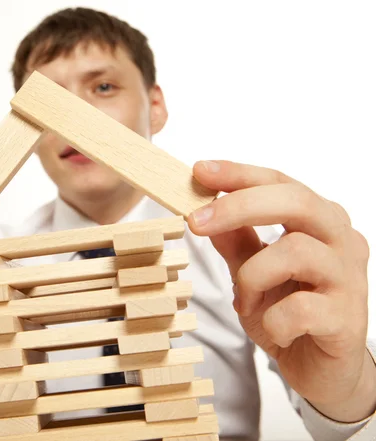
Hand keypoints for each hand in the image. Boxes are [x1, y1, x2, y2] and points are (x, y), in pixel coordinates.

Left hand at [188, 160, 374, 422]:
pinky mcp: (347, 318)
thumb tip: (207, 208)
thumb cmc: (289, 313)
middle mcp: (340, 241)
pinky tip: (274, 328)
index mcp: (318, 222)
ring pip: (294, 252)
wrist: (320, 369)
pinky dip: (272, 319)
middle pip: (296, 202)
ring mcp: (348, 278)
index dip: (239, 174)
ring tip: (246, 301)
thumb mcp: (252, 273)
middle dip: (238, 207)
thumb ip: (237, 241)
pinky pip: (299, 308)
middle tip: (196, 222)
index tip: (199, 170)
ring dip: (252, 277)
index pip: (281, 183)